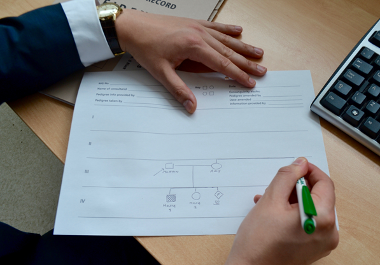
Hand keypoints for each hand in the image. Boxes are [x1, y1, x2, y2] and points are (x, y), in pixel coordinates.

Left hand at [115, 9, 266, 112]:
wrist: (133, 26)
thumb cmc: (145, 48)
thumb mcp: (161, 72)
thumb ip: (179, 90)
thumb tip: (191, 107)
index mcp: (194, 47)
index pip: (222, 64)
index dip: (238, 75)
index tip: (250, 82)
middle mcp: (200, 34)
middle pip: (229, 51)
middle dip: (247, 62)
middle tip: (262, 70)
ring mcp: (198, 26)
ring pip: (226, 39)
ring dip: (243, 46)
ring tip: (258, 52)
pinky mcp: (193, 23)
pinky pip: (216, 26)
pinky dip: (229, 29)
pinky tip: (239, 30)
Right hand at [225, 157, 338, 264]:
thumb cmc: (259, 239)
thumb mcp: (271, 199)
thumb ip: (288, 176)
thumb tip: (300, 163)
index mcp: (322, 218)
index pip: (324, 183)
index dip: (309, 170)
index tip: (296, 166)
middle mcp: (329, 232)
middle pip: (318, 197)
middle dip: (297, 187)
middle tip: (277, 185)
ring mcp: (322, 242)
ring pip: (311, 208)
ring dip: (292, 199)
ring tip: (270, 199)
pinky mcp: (313, 248)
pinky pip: (308, 222)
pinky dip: (293, 213)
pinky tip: (274, 212)